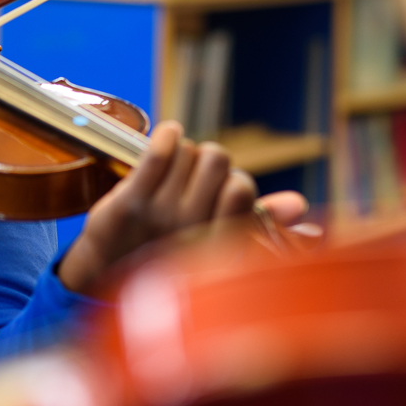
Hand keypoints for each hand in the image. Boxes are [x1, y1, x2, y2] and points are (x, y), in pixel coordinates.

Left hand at [58, 122, 307, 292]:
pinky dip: (165, 137)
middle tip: (190, 177)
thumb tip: (300, 205)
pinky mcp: (128, 203)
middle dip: (206, 160)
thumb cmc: (167, 250)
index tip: (215, 190)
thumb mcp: (216, 241)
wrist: (106, 272)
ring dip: (182, 153)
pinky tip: (167, 134)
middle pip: (216, 160)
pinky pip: (156, 156)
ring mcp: (159, 216)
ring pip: (188, 152)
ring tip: (171, 171)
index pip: (242, 189)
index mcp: (217, 244)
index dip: (230, 180)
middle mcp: (192, 231)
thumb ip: (260, 221)